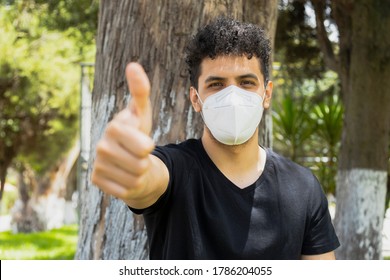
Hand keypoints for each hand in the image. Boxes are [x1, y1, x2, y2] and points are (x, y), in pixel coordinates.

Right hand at [91, 63, 154, 201]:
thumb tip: (133, 65)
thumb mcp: (143, 115)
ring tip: (132, 165)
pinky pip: (125, 191)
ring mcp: (97, 164)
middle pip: (141, 165)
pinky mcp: (95, 180)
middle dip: (145, 162)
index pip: (144, 147)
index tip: (143, 142)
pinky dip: (130, 186)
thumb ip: (140, 91)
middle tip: (138, 156)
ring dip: (139, 175)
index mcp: (114, 127)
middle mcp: (101, 146)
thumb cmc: (138, 135)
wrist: (129, 160)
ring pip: (135, 180)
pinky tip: (124, 176)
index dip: (148, 147)